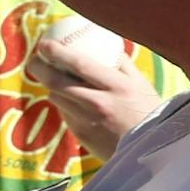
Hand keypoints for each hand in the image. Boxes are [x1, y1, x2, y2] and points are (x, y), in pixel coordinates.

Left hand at [27, 43, 162, 160]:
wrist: (154, 150)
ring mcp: (88, 121)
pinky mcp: (81, 135)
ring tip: (56, 78)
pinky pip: (64, 113)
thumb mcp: (141, 84)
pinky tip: (72, 100)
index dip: (57, 52)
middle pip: (56, 82)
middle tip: (35, 59)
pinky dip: (63, 103)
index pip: (79, 64)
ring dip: (52, 86)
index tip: (45, 43)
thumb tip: (104, 40)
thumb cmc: (149, 111)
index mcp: (117, 86)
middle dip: (39, 68)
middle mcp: (100, 103)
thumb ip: (122, 63)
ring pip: (56, 98)